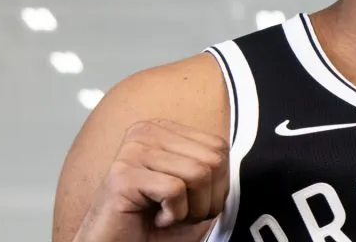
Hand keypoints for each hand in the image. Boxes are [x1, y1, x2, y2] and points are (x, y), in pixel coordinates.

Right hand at [75, 119, 229, 241]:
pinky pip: (174, 190)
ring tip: (168, 215)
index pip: (218, 147)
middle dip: (207, 198)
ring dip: (191, 208)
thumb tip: (232, 157)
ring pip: (197, 173)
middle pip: (212, 159)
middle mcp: (145, 132)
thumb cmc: (154, 225)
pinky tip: (156, 218)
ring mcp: (132, 151)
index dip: (218, 184)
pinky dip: (174, 214)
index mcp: (164, 130)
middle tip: (183, 213)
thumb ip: (213, 168)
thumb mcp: (195, 193)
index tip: (195, 202)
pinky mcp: (123, 175)